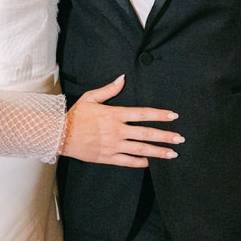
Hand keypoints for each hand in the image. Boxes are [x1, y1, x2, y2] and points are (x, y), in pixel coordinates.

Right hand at [60, 75, 182, 166]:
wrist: (60, 135)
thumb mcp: (90, 98)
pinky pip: (128, 161)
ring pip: (141, 150)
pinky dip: (140, 162)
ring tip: (173, 154)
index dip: (160, 115)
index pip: (142, 114)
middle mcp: (117, 131)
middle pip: (146, 134)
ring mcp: (113, 146)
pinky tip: (150, 163)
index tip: (174, 116)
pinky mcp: (108, 157)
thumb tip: (122, 78)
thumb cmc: (76, 115)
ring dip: (158, 152)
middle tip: (180, 138)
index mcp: (114, 114)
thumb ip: (109, 90)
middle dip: (165, 136)